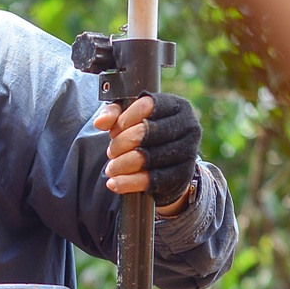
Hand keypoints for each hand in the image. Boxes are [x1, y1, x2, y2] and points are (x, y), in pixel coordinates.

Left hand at [93, 92, 201, 213]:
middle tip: (111, 152)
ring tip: (111, 168)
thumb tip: (100, 122)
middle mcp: (188, 126)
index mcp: (177, 106)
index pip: (147, 105)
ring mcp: (188, 152)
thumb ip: (114, 113)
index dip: (124, 119)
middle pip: (145, 132)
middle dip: (120, 143)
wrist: (171, 166)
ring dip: (121, 164)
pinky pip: (151, 179)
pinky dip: (128, 182)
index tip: (113, 131)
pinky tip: (115, 183)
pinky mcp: (183, 175)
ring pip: (147, 157)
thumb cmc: (149, 136)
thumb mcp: (132, 118)